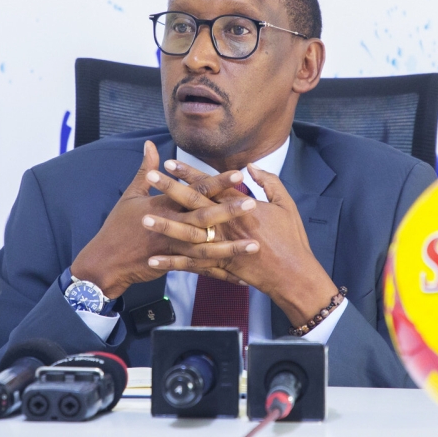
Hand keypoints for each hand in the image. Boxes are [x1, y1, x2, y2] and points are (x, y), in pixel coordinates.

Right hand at [70, 141, 259, 298]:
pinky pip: (201, 269)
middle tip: (253, 203)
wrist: (106, 261)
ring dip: (231, 246)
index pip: (195, 190)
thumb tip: (150, 145)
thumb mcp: (130, 195)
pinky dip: (220, 273)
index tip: (239, 173)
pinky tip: (240, 277)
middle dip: (229, 210)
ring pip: (207, 247)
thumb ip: (145, 170)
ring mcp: (173, 247)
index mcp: (164, 204)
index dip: (217, 181)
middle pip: (205, 217)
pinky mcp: (174, 264)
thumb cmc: (118, 227)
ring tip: (254, 245)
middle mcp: (171, 225)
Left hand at [147, 162, 337, 326]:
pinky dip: (172, 262)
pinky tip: (153, 259)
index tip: (170, 162)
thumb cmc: (292, 238)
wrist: (293, 274)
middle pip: (193, 203)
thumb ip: (268, 182)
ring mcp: (222, 246)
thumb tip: (250, 166)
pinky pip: (191, 264)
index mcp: (242, 206)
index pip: (210, 184)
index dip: (190, 172)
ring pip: (188, 234)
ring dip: (165, 224)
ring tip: (143, 217)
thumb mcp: (285, 203)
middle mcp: (227, 224)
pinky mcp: (220, 266)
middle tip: (150, 177)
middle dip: (170, 189)